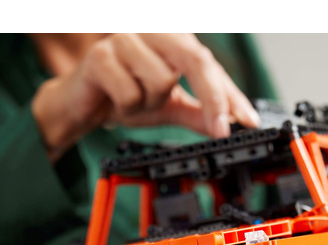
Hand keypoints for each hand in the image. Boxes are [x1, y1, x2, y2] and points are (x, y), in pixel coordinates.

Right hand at [32, 33, 260, 160]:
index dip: (231, 95)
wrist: (80, 104)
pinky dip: (127, 108)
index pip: (210, 65)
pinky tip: (115, 102)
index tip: (247, 121)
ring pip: (162, 81)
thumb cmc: (122, 96)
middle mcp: (152, 30)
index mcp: (172, 38)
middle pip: (195, 59)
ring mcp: (125, 39)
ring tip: (134, 101)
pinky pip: (131, 93)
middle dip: (212, 98)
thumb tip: (229, 123)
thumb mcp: (169, 108)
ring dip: (151, 104)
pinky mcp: (100, 56)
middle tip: (221, 130)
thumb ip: (199, 114)